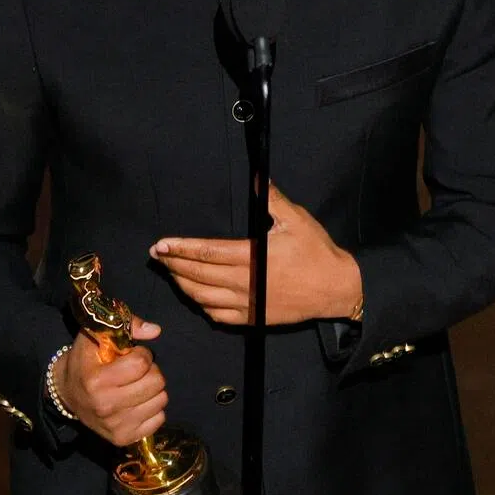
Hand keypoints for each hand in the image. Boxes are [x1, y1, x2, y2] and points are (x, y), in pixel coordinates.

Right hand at [51, 316, 166, 445]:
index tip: (131, 355)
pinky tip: (137, 402)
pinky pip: (159, 419)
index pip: (141, 363)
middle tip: (136, 372)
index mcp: (97, 381)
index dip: (142, 353)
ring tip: (136, 386)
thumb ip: (126, 325)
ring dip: (153, 389)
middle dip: (150, 371)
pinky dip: (152, 408)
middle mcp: (106, 406)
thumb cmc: (85, 361)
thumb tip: (155, 330)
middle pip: (156, 382)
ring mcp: (115, 426)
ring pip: (161, 400)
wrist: (67, 394)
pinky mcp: (123, 439)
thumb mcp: (97, 335)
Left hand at [149, 183, 361, 325]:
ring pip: (203, 297)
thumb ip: (273, 199)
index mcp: (251, 257)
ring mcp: (248, 303)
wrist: (336, 289)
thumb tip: (258, 176)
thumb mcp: (297, 220)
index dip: (181, 248)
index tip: (162, 245)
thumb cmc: (316, 252)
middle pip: (198, 275)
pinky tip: (195, 297)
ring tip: (171, 273)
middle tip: (158, 256)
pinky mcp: (253, 317)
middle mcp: (245, 282)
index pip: (206, 253)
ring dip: (182, 285)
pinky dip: (202, 306)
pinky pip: (219, 316)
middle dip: (173, 265)